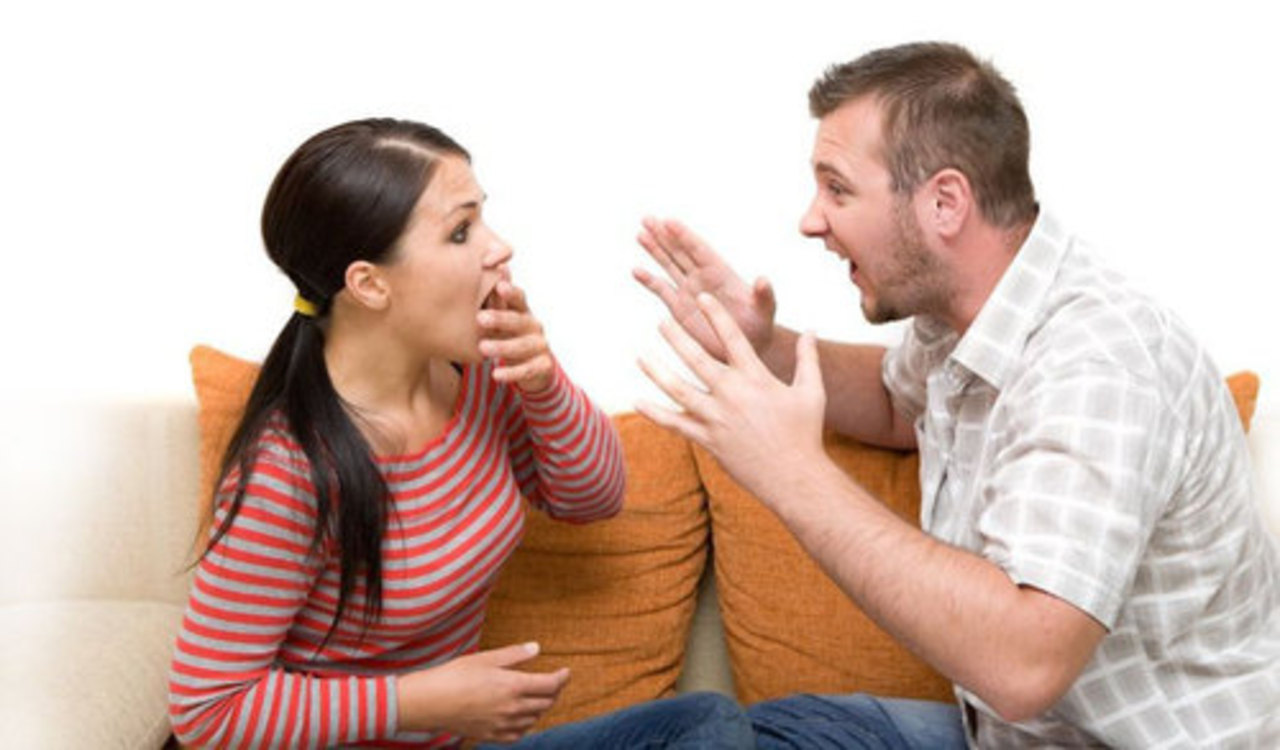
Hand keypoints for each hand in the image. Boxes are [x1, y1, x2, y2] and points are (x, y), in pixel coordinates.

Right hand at [396, 642, 569, 742]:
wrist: (429, 702)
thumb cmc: (455, 675)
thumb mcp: (485, 658)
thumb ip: (514, 655)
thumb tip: (536, 648)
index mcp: (513, 686)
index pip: (550, 685)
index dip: (562, 678)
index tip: (566, 672)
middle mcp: (512, 708)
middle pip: (546, 703)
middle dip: (554, 691)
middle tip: (554, 682)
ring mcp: (502, 724)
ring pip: (534, 719)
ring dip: (541, 708)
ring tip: (539, 697)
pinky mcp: (491, 735)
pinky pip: (518, 734)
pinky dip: (526, 725)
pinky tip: (523, 717)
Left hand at [478, 280, 554, 393]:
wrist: (537, 367)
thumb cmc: (513, 335)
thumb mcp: (506, 317)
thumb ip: (498, 297)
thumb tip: (496, 265)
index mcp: (523, 311)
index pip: (519, 298)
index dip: (511, 292)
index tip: (499, 286)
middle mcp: (534, 326)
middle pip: (519, 321)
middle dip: (501, 319)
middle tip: (480, 318)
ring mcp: (540, 347)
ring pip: (522, 346)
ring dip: (502, 347)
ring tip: (483, 348)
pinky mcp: (543, 366)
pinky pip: (527, 370)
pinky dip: (511, 373)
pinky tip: (496, 374)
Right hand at [633, 217, 776, 360]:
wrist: (748, 347)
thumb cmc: (761, 326)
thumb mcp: (765, 310)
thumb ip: (765, 295)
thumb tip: (763, 280)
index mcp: (722, 273)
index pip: (700, 250)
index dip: (684, 236)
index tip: (669, 221)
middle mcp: (703, 277)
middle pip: (680, 251)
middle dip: (663, 235)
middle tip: (647, 218)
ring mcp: (690, 290)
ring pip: (669, 265)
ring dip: (655, 250)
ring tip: (640, 234)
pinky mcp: (680, 307)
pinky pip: (662, 290)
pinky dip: (649, 281)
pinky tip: (637, 270)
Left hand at [637, 293, 825, 504]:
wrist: (794, 476)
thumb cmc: (804, 433)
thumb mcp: (811, 392)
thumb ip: (808, 359)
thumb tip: (812, 332)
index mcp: (756, 378)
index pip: (733, 338)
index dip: (716, 315)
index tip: (701, 297)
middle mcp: (733, 395)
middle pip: (697, 359)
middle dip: (677, 338)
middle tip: (662, 321)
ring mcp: (717, 418)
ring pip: (679, 390)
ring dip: (657, 371)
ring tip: (640, 356)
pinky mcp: (708, 440)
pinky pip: (676, 425)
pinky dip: (655, 414)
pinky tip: (637, 401)